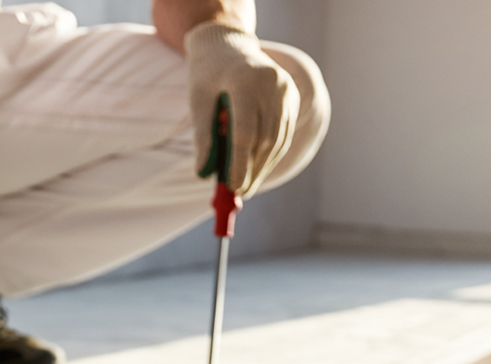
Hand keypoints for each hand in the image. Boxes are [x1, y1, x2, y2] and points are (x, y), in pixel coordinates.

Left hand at [184, 21, 298, 194]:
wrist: (228, 43)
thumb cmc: (208, 73)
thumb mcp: (198, 100)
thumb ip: (202, 136)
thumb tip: (203, 174)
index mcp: (246, 81)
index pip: (246, 133)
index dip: (240, 164)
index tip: (233, 188)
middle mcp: (273, 84)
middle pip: (266, 140)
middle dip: (253, 171)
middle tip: (240, 193)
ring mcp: (286, 89)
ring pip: (278, 140)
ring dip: (264, 167)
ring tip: (248, 185)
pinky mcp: (292, 96)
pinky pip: (284, 133)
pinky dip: (272, 154)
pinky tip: (259, 167)